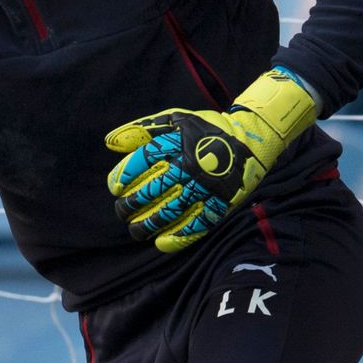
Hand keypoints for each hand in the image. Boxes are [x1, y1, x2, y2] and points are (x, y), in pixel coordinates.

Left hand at [105, 68, 316, 252]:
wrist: (252, 138)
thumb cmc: (206, 130)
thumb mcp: (176, 119)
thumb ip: (142, 129)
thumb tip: (110, 143)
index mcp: (178, 142)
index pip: (143, 160)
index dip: (124, 176)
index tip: (116, 188)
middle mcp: (192, 165)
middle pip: (154, 189)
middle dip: (132, 204)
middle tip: (122, 211)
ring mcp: (207, 186)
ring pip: (172, 210)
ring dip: (149, 224)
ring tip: (136, 230)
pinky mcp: (222, 203)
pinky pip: (198, 224)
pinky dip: (178, 236)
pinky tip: (161, 242)